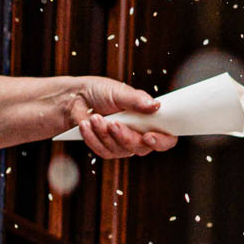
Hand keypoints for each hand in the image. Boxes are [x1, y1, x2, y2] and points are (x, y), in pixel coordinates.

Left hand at [62, 78, 177, 158]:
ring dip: (106, 134)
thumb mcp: (120, 92)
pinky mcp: (107, 149)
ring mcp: (124, 144)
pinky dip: (93, 138)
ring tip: (96, 117)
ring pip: (121, 150)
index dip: (162, 141)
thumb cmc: (101, 92)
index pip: (167, 138)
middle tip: (114, 123)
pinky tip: (87, 124)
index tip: (149, 136)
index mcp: (152, 119)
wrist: (76, 99)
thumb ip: (138, 100)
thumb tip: (156, 105)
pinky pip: (103, 151)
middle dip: (126, 137)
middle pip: (142, 147)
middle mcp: (141, 134)